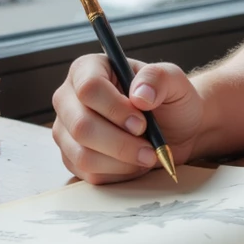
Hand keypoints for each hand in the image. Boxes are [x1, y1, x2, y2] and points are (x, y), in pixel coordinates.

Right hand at [52, 54, 204, 183]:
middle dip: (120, 142)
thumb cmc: (170, 100)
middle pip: (81, 126)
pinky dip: (117, 173)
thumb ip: (158, 78)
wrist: (177, 131)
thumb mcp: (173, 80)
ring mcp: (66, 130)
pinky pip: (88, 174)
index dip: (115, 109)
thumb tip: (140, 95)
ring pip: (83, 154)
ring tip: (147, 155)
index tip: (142, 123)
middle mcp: (69, 98)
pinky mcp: (71, 158)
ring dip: (121, 161)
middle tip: (149, 148)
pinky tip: (134, 163)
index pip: (89, 88)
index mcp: (88, 69)